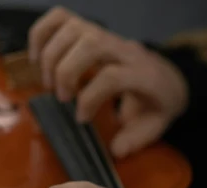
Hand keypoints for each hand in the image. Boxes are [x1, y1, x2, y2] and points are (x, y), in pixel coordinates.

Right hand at [27, 6, 188, 157]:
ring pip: (75, 28)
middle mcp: (125, 50)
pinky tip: (37, 58)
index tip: (81, 119)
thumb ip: (136, 139)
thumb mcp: (155, 126)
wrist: (169, 78)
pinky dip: (42, 33)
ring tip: (48, 83)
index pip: (112, 77)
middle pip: (91, 45)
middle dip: (66, 72)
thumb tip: (116, 151)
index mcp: (144, 75)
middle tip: (61, 98)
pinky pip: (61, 17)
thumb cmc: (157, 105)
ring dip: (52, 55)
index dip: (90, 98)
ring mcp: (108, 36)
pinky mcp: (92, 30)